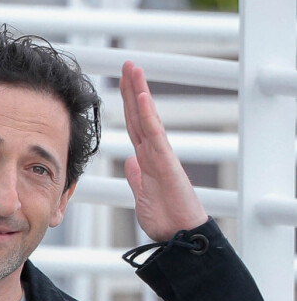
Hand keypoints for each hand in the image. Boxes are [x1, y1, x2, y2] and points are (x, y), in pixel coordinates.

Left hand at [119, 61, 207, 240]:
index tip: (122, 85)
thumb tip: (131, 161)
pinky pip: (155, 135)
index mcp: (146, 158)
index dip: (128, 105)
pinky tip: (142, 96)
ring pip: (148, 118)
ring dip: (140, 92)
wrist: (179, 236)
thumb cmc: (165, 217)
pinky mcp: (167, 163)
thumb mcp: (142, 193)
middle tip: (127, 65)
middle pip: (140, 115)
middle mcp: (154, 152)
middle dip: (133, 89)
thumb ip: (137, 175)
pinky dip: (149, 115)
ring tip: (134, 69)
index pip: (135, 125)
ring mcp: (161, 155)